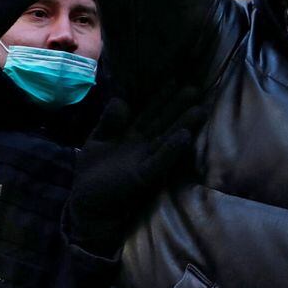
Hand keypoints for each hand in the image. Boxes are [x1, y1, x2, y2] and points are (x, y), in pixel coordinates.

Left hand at [65, 86, 208, 255]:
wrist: (89, 207)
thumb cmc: (94, 174)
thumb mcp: (97, 142)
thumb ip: (108, 122)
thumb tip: (120, 100)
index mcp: (132, 134)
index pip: (149, 111)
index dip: (161, 96)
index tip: (175, 79)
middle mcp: (143, 145)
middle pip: (163, 122)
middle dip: (178, 106)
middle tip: (195, 89)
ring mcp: (145, 160)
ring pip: (166, 139)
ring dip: (183, 125)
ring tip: (199, 110)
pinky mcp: (143, 177)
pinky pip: (159, 162)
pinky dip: (171, 150)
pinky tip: (185, 137)